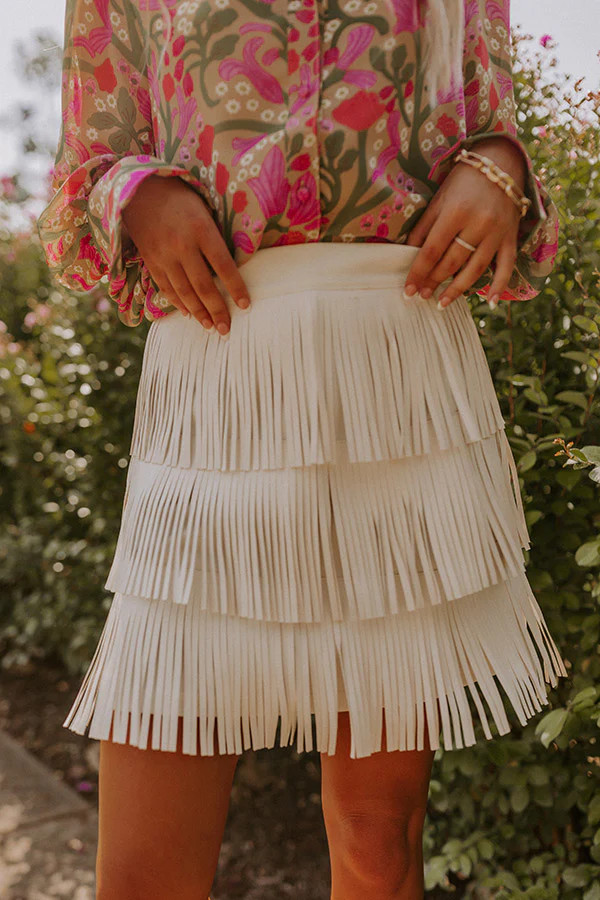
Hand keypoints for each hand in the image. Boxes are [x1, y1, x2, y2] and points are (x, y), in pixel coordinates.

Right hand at [122, 175, 250, 333]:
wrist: (139, 189)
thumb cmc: (180, 197)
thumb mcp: (204, 207)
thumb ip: (217, 234)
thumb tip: (236, 261)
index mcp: (201, 230)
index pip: (224, 266)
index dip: (236, 288)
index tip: (245, 306)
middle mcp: (182, 246)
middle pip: (204, 286)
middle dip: (217, 311)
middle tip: (227, 330)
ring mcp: (164, 256)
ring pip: (184, 292)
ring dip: (199, 313)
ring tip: (211, 327)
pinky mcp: (151, 261)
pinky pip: (166, 288)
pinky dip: (178, 303)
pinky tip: (189, 313)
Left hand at [403, 137, 527, 308]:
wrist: (501, 164)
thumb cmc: (463, 182)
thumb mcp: (438, 199)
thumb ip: (424, 227)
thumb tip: (407, 254)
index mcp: (456, 211)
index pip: (432, 250)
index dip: (418, 273)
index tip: (407, 290)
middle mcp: (479, 223)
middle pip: (452, 262)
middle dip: (434, 282)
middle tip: (421, 296)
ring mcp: (497, 233)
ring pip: (476, 269)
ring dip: (457, 290)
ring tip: (442, 303)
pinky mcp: (511, 237)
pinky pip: (507, 266)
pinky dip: (499, 286)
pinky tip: (489, 302)